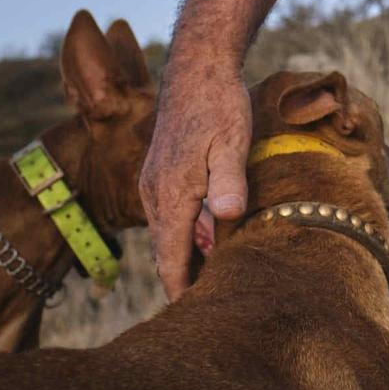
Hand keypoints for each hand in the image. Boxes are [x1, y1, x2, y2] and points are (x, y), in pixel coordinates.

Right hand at [139, 57, 250, 299]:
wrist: (197, 69)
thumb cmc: (219, 104)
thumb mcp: (232, 141)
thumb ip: (230, 180)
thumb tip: (227, 216)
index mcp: (172, 195)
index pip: (171, 258)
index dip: (182, 290)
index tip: (193, 320)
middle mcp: (156, 194)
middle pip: (167, 252)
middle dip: (183, 281)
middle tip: (207, 310)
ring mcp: (156, 183)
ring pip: (169, 234)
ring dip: (187, 257)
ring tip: (211, 284)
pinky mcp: (163, 172)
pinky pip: (172, 215)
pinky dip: (188, 234)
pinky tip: (211, 240)